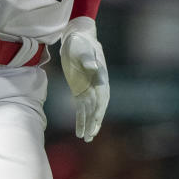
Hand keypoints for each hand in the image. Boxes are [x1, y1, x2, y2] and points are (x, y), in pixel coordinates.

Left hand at [60, 17, 108, 141]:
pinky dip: (80, 120)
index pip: (102, 96)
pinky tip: (79, 132)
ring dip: (88, 125)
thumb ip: (88, 59)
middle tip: (90, 136)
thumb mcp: (83, 49)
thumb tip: (93, 67)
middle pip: (97, 107)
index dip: (99, 109)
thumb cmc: (81, 42)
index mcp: (101, 77)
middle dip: (94, 122)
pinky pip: (81, 109)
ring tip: (86, 139)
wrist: (76, 39)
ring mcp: (88, 89)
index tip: (96, 120)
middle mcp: (97, 86)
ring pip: (90, 111)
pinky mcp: (79, 91)